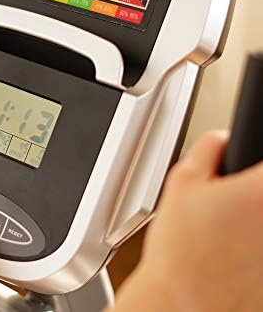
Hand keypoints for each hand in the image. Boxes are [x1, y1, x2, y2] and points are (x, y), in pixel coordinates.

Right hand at [112, 131, 262, 311]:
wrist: (183, 302)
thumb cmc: (181, 250)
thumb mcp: (182, 182)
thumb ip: (207, 149)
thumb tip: (220, 140)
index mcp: (261, 191)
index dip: (252, 161)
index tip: (247, 164)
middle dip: (251, 185)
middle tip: (233, 192)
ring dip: (252, 215)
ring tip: (230, 223)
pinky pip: (261, 243)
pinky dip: (251, 239)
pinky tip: (233, 246)